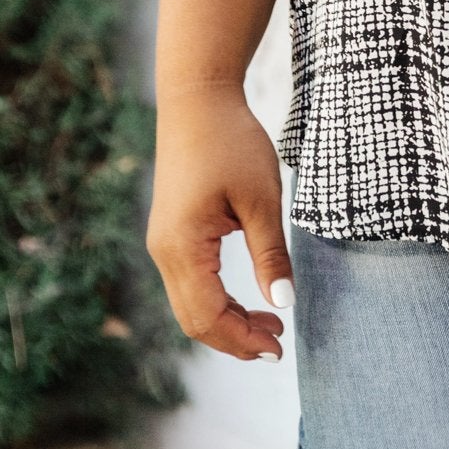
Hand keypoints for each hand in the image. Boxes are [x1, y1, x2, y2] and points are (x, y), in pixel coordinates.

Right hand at [146, 87, 294, 362]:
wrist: (199, 100)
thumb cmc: (232, 142)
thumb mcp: (262, 199)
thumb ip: (270, 254)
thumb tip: (284, 303)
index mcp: (182, 247)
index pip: (208, 317)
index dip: (242, 339)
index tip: (279, 348)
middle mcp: (164, 252)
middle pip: (194, 320)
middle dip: (235, 338)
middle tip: (278, 343)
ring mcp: (164, 244)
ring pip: (191, 305)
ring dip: (228, 321)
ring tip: (270, 324)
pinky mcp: (172, 234)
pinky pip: (191, 284)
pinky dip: (218, 300)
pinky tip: (248, 299)